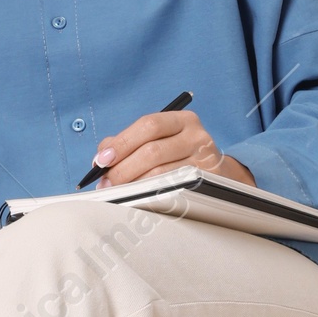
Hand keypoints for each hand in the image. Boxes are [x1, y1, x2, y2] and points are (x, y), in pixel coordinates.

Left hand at [91, 108, 255, 188]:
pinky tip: (137, 197)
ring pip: (160, 174)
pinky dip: (149, 194)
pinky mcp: (206, 183)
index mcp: (182, 120)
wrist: (217, 174)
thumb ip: (127, 143)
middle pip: (152, 151)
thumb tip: (100, 158)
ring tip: (117, 192)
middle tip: (106, 183)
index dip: (122, 142)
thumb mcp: (158, 141)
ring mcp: (204, 160)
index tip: (102, 160)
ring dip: (133, 185)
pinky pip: (171, 190)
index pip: (148, 125)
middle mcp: (197, 136)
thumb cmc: (178, 156)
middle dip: (123, 169)